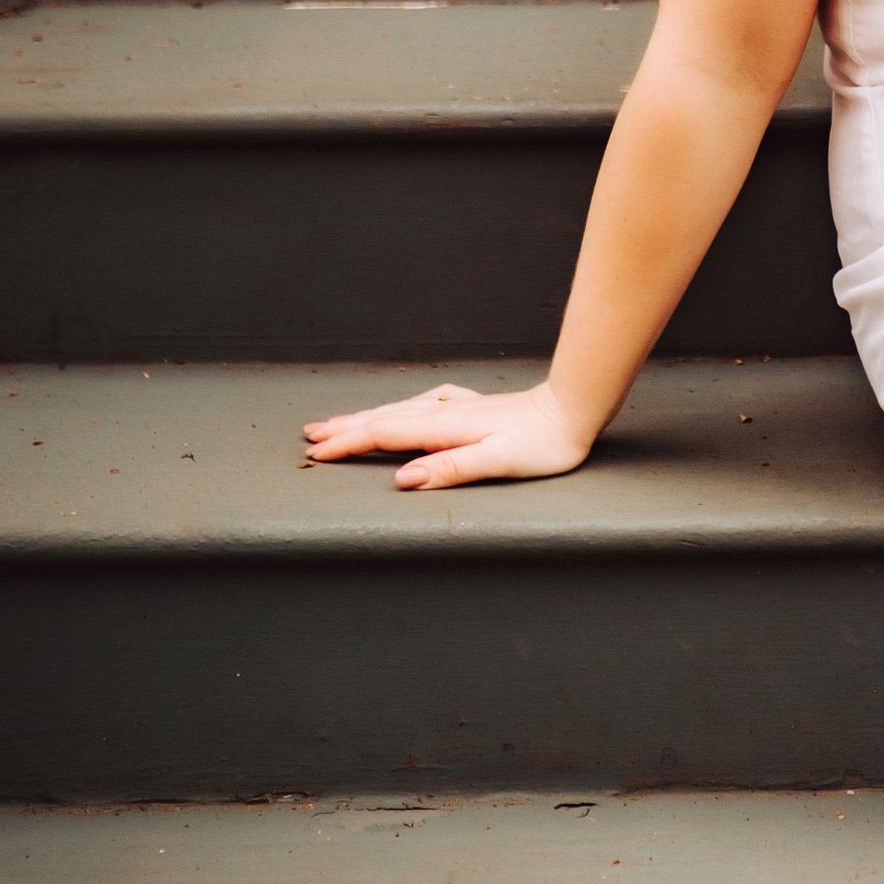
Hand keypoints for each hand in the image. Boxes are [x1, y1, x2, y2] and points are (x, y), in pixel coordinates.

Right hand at [300, 379, 598, 491]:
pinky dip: (400, 408)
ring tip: (341, 422)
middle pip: (384, 418)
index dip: (348, 445)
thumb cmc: (543, 443)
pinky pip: (422, 405)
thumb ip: (450, 468)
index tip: (315, 453)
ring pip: (400, 410)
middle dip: (345, 428)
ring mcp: (459, 406)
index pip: (384, 435)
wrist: (573, 409)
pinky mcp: (473, 406)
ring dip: (367, 416)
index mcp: (444, 428)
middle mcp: (445, 412)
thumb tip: (403, 478)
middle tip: (310, 435)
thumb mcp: (497, 462)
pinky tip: (405, 408)